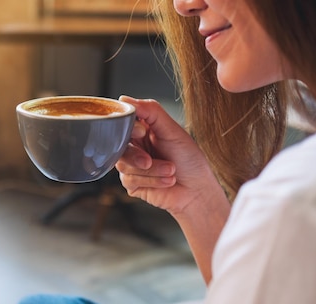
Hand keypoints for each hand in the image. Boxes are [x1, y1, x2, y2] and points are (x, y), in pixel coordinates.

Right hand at [116, 96, 224, 216]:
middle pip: (117, 145)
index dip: (128, 128)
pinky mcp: (132, 184)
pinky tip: (167, 181)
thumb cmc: (190, 160)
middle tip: (150, 159)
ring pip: (123, 165)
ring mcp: (131, 166)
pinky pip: (129, 180)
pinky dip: (152, 181)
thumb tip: (124, 100)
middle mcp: (135, 146)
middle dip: (137, 155)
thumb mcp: (172, 131)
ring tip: (171, 170)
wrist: (197, 190)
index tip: (143, 132)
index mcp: (143, 130)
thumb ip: (150, 111)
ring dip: (151, 170)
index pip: (122, 122)